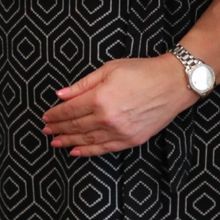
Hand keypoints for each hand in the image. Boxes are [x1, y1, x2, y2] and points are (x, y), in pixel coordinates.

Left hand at [41, 55, 195, 156]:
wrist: (174, 82)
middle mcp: (106, 118)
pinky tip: (76, 151)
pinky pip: (103, 149)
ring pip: (86, 140)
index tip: (46, 116)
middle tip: (46, 130)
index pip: (69, 110)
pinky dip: (87, 151)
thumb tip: (60, 95)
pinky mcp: (130, 140)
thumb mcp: (111, 68)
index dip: (55, 114)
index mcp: (100, 97)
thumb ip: (84, 83)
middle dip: (58, 128)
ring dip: (68, 141)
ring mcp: (118, 131)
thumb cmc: (143, 71)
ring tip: (56, 142)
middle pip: (75, 126)